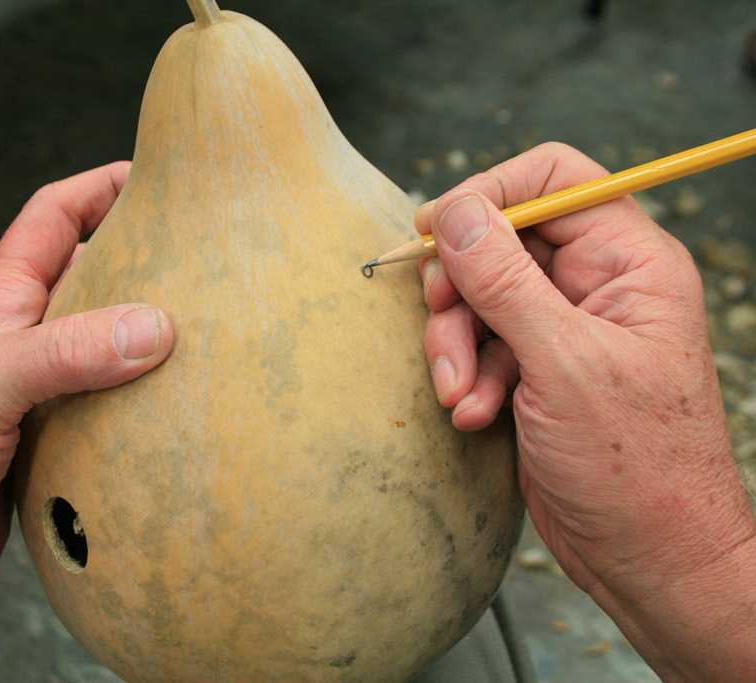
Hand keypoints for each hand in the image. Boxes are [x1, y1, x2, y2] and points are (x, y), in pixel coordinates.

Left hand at [0, 162, 174, 680]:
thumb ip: (67, 351)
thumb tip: (154, 327)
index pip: (52, 218)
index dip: (100, 187)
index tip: (154, 174)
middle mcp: (20, 336)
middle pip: (89, 278)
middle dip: (140, 261)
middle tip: (201, 260)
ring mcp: (35, 388)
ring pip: (102, 344)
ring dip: (144, 336)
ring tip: (205, 333)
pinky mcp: (50, 438)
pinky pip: (106, 404)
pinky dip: (139, 400)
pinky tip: (173, 407)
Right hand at [416, 142, 755, 680]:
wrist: (648, 557)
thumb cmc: (634, 466)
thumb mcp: (563, 364)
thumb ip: (505, 281)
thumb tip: (456, 213)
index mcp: (628, 263)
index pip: (553, 180)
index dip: (490, 194)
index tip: (437, 230)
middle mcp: (595, 286)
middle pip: (501, 241)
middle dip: (461, 290)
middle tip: (440, 324)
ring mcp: (563, 329)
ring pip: (480, 297)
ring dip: (456, 345)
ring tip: (459, 396)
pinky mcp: (536, 369)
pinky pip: (481, 345)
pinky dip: (466, 376)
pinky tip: (472, 415)